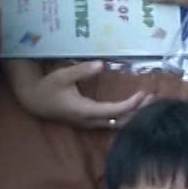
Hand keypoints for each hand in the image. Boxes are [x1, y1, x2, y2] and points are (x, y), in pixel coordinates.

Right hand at [14, 60, 151, 129]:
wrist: (34, 101)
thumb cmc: (48, 87)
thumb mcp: (62, 76)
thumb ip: (81, 71)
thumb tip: (101, 64)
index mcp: (85, 111)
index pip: (114, 111)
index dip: (131, 104)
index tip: (144, 93)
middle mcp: (90, 121)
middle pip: (120, 121)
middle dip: (137, 111)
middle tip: (153, 98)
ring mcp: (89, 123)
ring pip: (116, 123)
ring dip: (132, 113)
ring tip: (148, 101)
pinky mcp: (89, 121)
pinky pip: (111, 121)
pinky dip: (125, 114)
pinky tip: (134, 106)